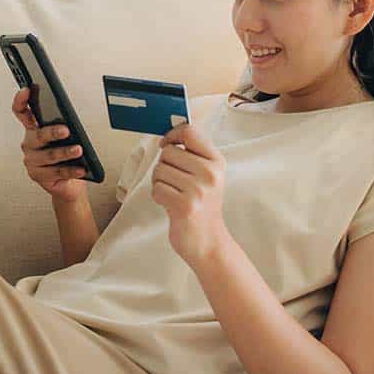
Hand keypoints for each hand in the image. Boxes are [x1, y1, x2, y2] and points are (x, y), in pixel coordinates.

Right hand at [12, 86, 88, 203]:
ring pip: (49, 156)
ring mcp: (32, 161)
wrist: (67, 183)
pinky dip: (71, 170)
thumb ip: (63, 127)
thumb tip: (72, 123)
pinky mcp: (38, 176)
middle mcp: (30, 144)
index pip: (21, 112)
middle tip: (65, 130)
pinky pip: (56, 172)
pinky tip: (81, 168)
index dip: (21, 100)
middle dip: (52, 132)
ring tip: (78, 150)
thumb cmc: (65, 156)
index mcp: (33, 129)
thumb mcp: (64, 138)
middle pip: (38, 135)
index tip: (26, 90)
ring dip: (65, 152)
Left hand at [153, 121, 228, 265]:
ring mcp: (198, 190)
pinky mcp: (185, 205)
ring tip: (174, 194)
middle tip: (175, 182)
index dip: (172, 135)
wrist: (208, 241)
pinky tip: (171, 205)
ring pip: (159, 170)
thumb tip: (169, 136)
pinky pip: (156, 188)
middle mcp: (210, 173)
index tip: (166, 144)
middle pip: (168, 152)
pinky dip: (158, 197)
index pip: (189, 132)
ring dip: (160, 182)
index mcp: (217, 162)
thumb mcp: (207, 175)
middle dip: (164, 166)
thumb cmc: (202, 205)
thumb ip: (193, 154)